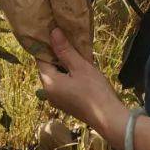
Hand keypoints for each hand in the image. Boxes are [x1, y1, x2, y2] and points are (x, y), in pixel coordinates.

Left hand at [37, 28, 128, 149]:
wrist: (108, 117)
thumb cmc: (94, 90)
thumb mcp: (80, 67)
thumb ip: (65, 50)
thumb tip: (53, 32)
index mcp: (49, 83)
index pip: (41, 59)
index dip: (46, 45)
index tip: (53, 31)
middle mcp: (48, 92)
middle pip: (48, 68)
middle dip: (56, 54)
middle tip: (66, 38)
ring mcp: (57, 100)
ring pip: (56, 76)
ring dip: (63, 64)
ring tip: (74, 50)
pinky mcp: (66, 104)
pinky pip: (62, 84)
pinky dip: (68, 74)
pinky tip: (79, 67)